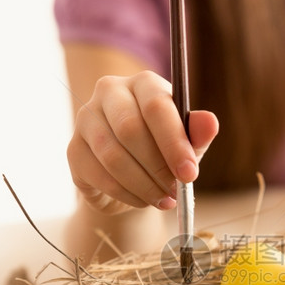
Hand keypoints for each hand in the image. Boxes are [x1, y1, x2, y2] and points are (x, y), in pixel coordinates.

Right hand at [66, 70, 218, 213]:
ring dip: (143, 185)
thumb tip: (210, 122)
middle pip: (130, 129)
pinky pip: (100, 175)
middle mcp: (109, 92)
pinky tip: (142, 200)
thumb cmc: (163, 151)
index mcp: (143, 83)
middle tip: (176, 191)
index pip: (156, 106)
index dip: (174, 142)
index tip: (190, 173)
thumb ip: (197, 134)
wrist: (130, 176)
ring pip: (113, 156)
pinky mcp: (74, 149)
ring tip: (164, 200)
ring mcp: (86, 119)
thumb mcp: (187, 144)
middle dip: (158, 167)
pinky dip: (126, 194)